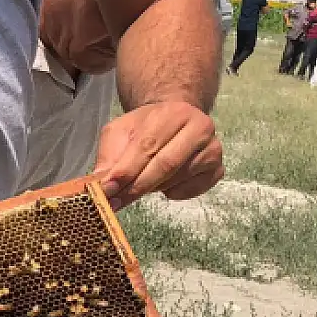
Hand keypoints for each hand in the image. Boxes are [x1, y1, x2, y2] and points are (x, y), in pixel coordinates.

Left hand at [92, 102, 224, 208]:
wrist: (175, 122)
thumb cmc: (144, 128)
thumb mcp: (120, 132)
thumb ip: (109, 155)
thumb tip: (100, 183)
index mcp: (174, 113)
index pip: (148, 145)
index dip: (126, 170)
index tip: (106, 189)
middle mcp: (200, 128)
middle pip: (165, 165)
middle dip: (136, 187)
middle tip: (114, 202)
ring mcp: (212, 149)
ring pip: (176, 179)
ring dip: (151, 189)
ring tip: (136, 187)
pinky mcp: (216, 169)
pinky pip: (189, 190)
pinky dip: (170, 193)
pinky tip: (163, 184)